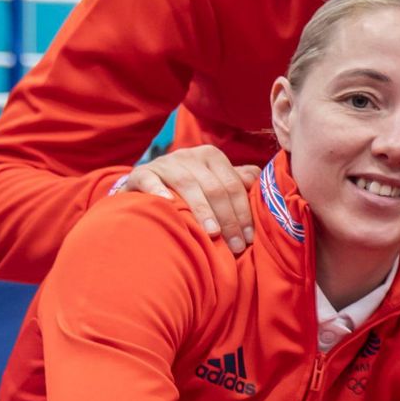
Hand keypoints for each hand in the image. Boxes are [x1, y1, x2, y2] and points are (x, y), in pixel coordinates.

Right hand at [123, 147, 261, 253]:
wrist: (145, 183)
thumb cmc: (188, 188)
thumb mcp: (214, 181)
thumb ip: (236, 182)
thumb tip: (258, 183)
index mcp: (212, 156)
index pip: (233, 185)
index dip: (244, 212)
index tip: (249, 238)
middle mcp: (190, 155)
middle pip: (215, 187)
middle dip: (228, 219)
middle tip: (235, 245)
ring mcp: (165, 163)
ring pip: (188, 184)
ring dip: (202, 210)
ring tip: (213, 234)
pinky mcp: (141, 172)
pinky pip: (150, 179)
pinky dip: (158, 190)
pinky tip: (168, 202)